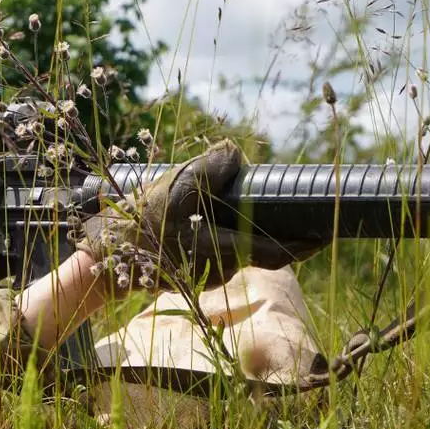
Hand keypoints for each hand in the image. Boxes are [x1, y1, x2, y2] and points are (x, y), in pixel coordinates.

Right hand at [78, 140, 325, 288]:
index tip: (326, 234)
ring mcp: (206, 274)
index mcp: (220, 248)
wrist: (103, 260)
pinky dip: (227, 239)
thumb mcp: (172, 188)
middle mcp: (220, 267)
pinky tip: (214, 221)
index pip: (276, 251)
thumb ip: (207, 169)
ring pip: (241, 253)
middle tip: (302, 220)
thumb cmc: (138, 225)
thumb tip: (235, 154)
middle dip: (282, 236)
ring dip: (249, 234)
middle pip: (262, 251)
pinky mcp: (193, 274)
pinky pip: (221, 256)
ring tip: (252, 213)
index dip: (304, 243)